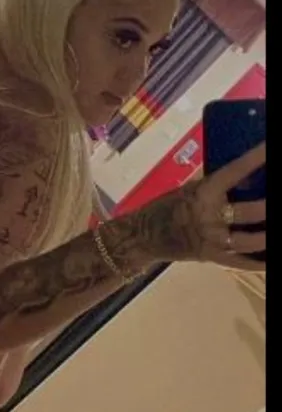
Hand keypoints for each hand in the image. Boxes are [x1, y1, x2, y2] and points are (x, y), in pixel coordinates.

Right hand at [134, 142, 265, 271]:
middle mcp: (209, 216)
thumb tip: (246, 176)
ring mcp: (211, 240)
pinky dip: (258, 263)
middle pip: (250, 212)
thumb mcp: (188, 189)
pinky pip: (239, 262)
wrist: (142, 236)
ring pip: (249, 241)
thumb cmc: (166, 207)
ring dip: (266, 237)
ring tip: (275, 230)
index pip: (235, 171)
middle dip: (267, 207)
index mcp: (203, 192)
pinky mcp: (210, 257)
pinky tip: (269, 261)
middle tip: (275, 197)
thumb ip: (214, 186)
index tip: (269, 148)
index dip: (255, 159)